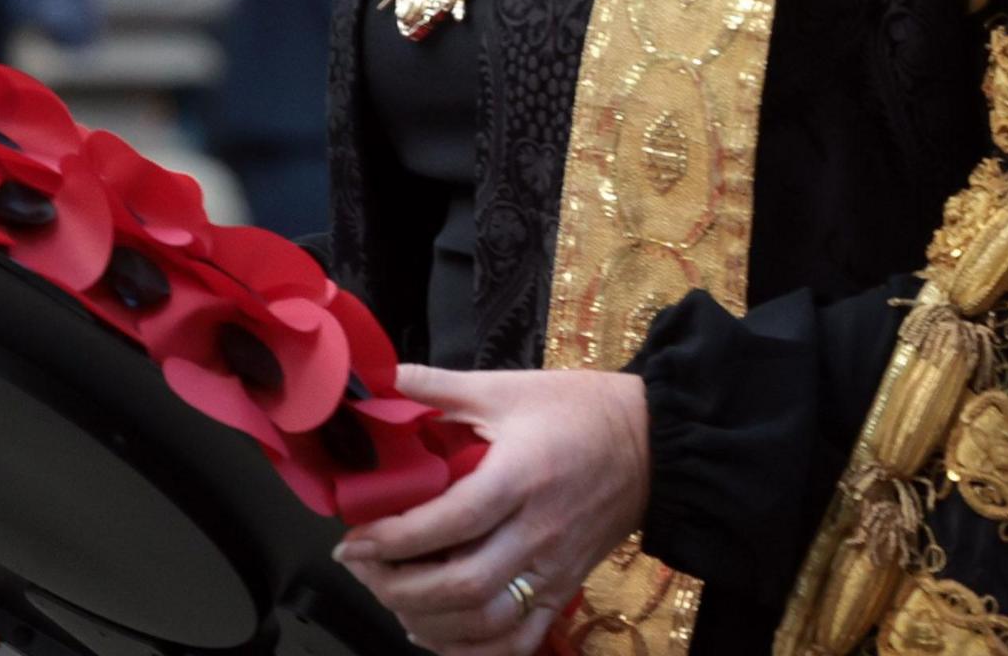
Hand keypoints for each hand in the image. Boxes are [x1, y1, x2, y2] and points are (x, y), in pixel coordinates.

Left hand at [338, 365, 647, 655]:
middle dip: (398, 585)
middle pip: (463, 585)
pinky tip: (432, 629)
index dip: (395, 537)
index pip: (452, 521)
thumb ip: (441, 387)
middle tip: (362, 567)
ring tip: (390, 595)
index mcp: (521, 476)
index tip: (354, 538)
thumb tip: (381, 378)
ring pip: (485, 620)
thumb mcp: (509, 388)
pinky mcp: (565, 591)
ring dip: (426, 619)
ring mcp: (554, 570)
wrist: (653, 444)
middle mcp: (537, 532)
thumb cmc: (578, 411)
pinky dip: (469, 648)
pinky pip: (517, 640)